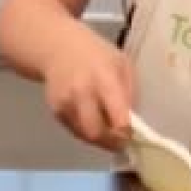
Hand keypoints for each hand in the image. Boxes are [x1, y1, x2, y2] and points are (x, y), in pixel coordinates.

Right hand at [41, 26, 136, 152]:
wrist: (58, 48)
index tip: (135, 134)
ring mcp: (66, 103)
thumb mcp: (122, 64)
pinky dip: (87, 131)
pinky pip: (75, 131)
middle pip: (97, 133)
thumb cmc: (96, 54)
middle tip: (122, 140)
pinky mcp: (56, 111)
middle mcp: (82, 93)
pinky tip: (92, 118)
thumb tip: (134, 122)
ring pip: (85, 136)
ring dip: (100, 139)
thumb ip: (130, 92)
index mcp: (104, 79)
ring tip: (108, 129)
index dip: (127, 132)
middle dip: (112, 142)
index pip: (118, 118)